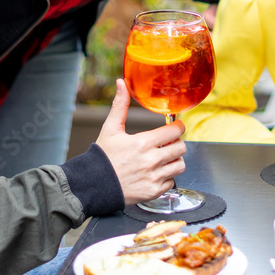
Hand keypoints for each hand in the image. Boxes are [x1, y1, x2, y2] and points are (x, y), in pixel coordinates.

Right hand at [95, 79, 187, 204]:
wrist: (93, 185)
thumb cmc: (102, 157)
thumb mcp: (110, 128)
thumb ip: (120, 105)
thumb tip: (121, 83)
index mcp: (143, 143)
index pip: (175, 131)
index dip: (177, 127)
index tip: (174, 127)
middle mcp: (151, 161)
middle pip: (181, 148)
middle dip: (176, 143)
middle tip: (168, 144)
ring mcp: (153, 177)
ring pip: (179, 165)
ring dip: (174, 160)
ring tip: (163, 159)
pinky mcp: (153, 192)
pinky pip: (172, 182)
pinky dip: (167, 178)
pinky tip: (155, 173)